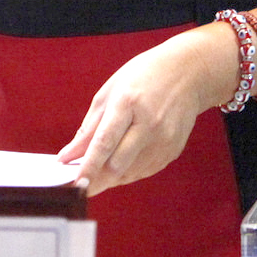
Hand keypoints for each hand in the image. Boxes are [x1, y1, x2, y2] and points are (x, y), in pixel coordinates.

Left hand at [58, 26, 232, 195]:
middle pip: (118, 164)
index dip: (88, 166)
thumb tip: (68, 155)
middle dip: (97, 178)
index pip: (105, 142)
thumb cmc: (143, 77)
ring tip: (98, 172)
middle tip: (79, 183)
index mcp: (128, 103)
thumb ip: (89, 127)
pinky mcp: (173, 150)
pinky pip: (144, 172)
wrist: (188, 73)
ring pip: (131, 174)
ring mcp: (164, 139)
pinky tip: (120, 164)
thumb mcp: (110, 93)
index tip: (73, 183)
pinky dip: (128, 173)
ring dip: (111, 178)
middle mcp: (149, 124)